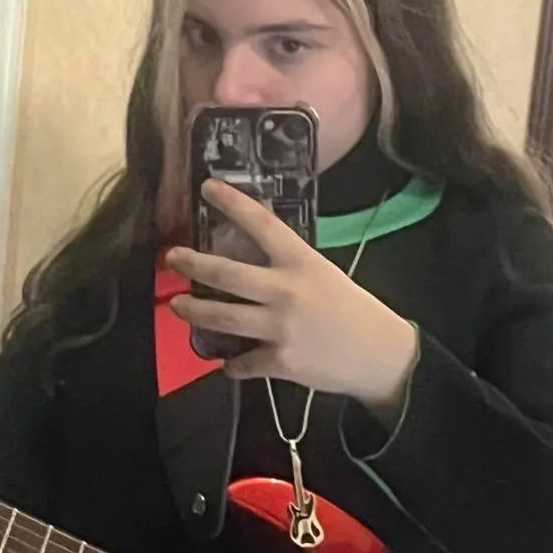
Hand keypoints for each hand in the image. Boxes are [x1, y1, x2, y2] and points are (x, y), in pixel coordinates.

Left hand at [166, 180, 418, 420]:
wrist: (380, 355)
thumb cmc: (353, 310)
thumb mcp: (323, 274)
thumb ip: (290, 267)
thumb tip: (255, 257)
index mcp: (301, 263)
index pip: (262, 225)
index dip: (233, 204)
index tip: (207, 187)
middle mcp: (286, 291)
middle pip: (226, 273)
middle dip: (193, 264)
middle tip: (172, 258)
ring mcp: (281, 327)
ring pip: (223, 318)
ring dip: (195, 311)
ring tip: (178, 306)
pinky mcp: (280, 361)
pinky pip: (243, 363)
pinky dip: (232, 365)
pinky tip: (228, 364)